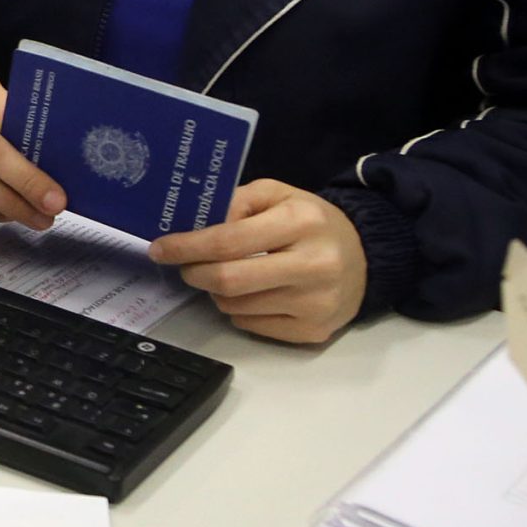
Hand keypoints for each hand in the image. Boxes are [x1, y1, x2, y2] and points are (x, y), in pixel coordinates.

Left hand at [150, 179, 367, 343]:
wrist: (366, 258)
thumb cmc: (311, 223)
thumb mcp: (279, 196)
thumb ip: (236, 203)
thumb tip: (194, 227)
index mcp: (302, 222)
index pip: (229, 240)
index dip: (187, 247)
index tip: (160, 248)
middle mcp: (313, 264)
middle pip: (228, 280)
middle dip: (195, 273)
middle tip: (186, 267)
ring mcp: (315, 303)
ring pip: (235, 306)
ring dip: (217, 292)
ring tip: (228, 276)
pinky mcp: (313, 331)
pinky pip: (251, 325)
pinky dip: (238, 310)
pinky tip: (253, 294)